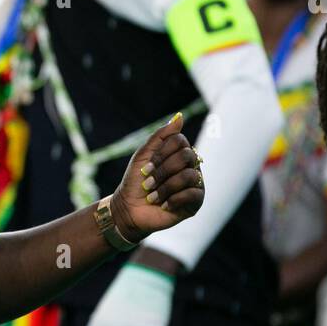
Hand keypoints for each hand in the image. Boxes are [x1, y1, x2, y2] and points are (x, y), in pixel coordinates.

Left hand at [111, 112, 204, 236]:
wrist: (130, 209)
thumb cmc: (135, 181)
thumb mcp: (143, 156)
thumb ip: (160, 136)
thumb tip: (180, 116)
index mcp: (179, 152)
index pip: (180, 140)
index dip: (161, 154)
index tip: (146, 168)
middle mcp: (191, 166)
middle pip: (186, 156)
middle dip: (162, 171)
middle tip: (147, 183)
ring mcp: (195, 183)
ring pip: (188, 176)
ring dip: (165, 187)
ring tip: (152, 197)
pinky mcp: (196, 202)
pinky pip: (193, 194)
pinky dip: (173, 199)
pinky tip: (164, 205)